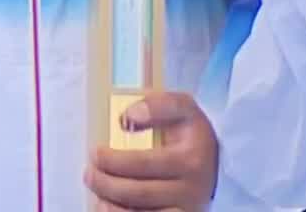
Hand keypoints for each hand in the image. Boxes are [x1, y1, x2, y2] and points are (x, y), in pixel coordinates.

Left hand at [84, 92, 217, 211]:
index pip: (144, 164)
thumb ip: (159, 105)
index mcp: (190, 159)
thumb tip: (127, 118)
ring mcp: (186, 209)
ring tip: (97, 192)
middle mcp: (190, 189)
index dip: (114, 160)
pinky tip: (109, 206)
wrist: (216, 161)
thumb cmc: (192, 134)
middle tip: (89, 173)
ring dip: (112, 205)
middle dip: (106, 184)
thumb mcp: (184, 108)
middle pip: (139, 193)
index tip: (95, 152)